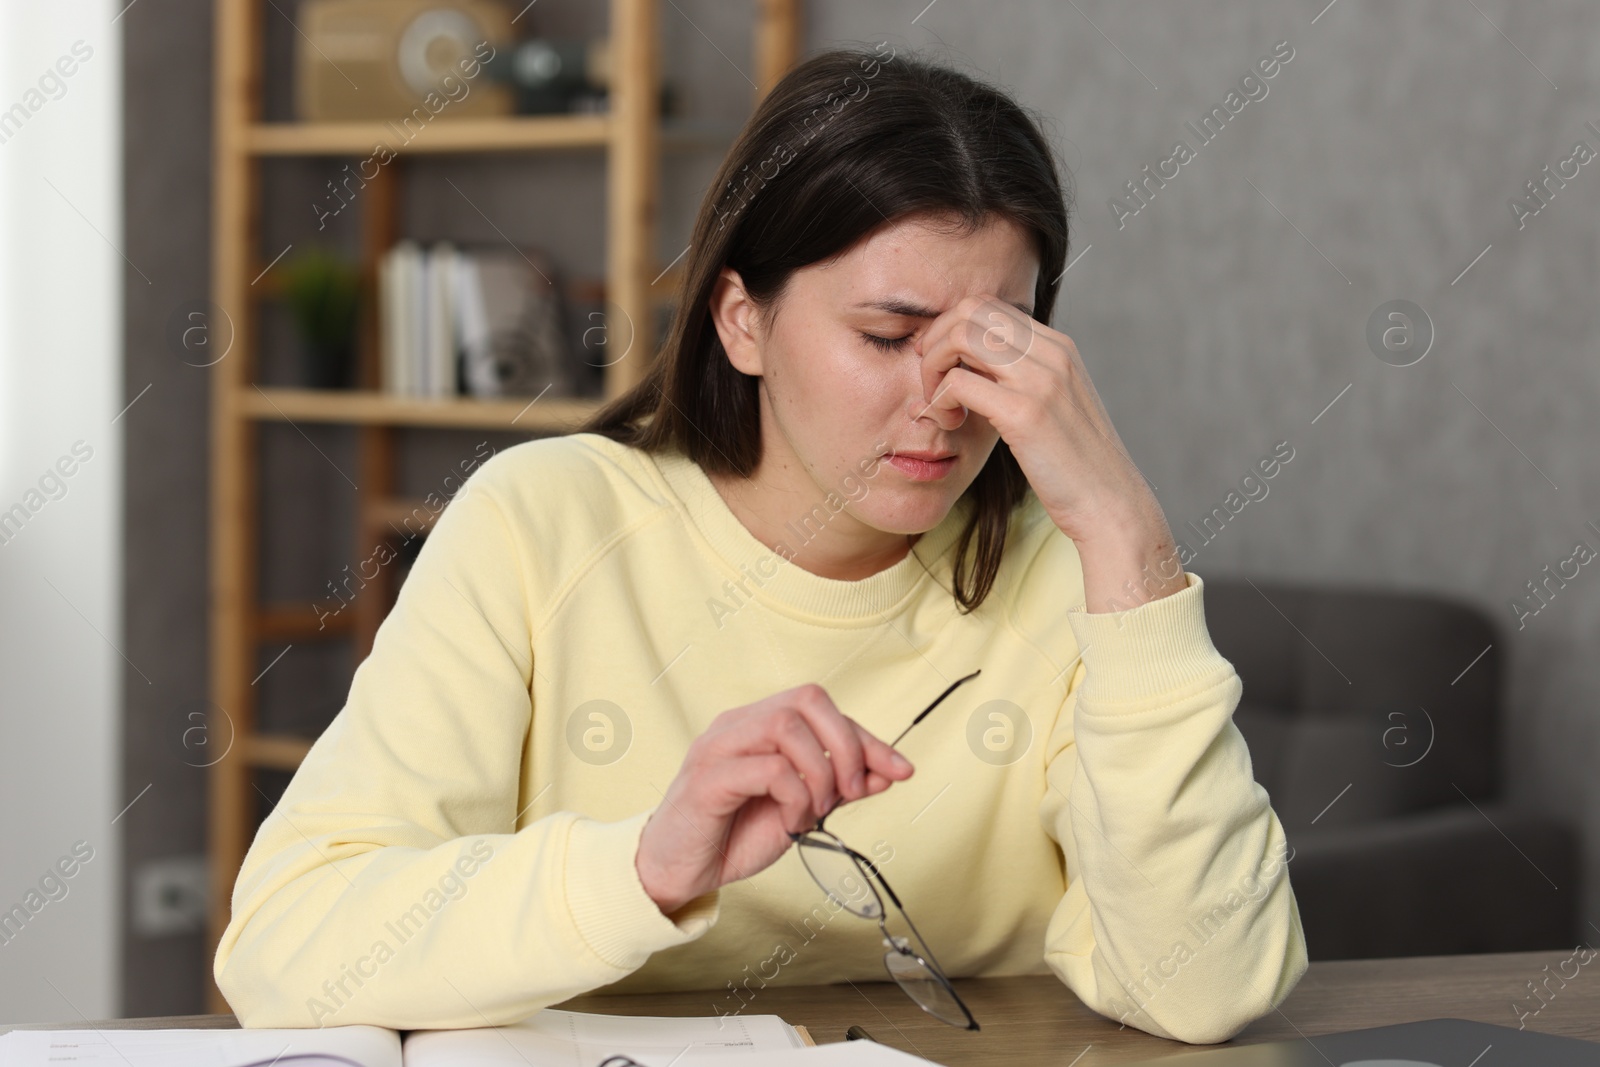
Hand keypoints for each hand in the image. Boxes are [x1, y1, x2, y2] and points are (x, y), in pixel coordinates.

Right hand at [636, 684, 914, 915]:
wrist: (677, 872)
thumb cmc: (732, 836)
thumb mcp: (798, 810)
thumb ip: (837, 788)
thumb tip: (888, 771)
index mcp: (758, 725)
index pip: (823, 709)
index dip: (867, 738)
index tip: (901, 770)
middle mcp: (737, 725)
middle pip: (807, 698)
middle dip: (846, 743)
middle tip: (853, 792)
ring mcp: (718, 747)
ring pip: (786, 725)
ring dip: (819, 772)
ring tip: (815, 810)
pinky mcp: (708, 779)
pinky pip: (767, 768)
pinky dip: (794, 796)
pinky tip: (791, 821)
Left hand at [914, 295, 1185, 610]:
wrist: (1110, 504)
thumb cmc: (1075, 465)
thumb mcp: (1053, 407)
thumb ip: (1021, 380)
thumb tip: (974, 367)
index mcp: (1058, 347)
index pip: (987, 306)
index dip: (951, 328)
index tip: (940, 363)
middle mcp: (1052, 353)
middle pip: (970, 310)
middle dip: (935, 340)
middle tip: (930, 380)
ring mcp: (1040, 381)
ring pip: (960, 337)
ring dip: (933, 367)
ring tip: (939, 403)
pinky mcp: (1025, 414)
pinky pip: (959, 382)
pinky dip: (940, 400)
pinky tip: (950, 423)